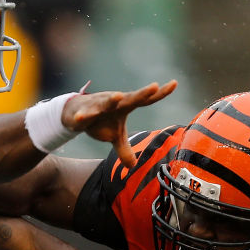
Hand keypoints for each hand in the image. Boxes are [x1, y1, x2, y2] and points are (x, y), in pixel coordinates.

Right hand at [62, 81, 176, 167]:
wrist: (75, 113)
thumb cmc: (100, 121)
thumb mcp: (114, 137)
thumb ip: (124, 150)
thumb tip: (132, 166)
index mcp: (125, 106)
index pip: (146, 100)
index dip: (160, 94)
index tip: (175, 83)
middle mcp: (115, 102)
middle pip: (131, 98)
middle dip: (142, 93)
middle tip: (155, 87)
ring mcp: (99, 105)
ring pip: (106, 102)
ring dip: (112, 100)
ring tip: (118, 96)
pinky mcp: (84, 111)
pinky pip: (84, 115)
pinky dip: (82, 117)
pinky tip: (80, 119)